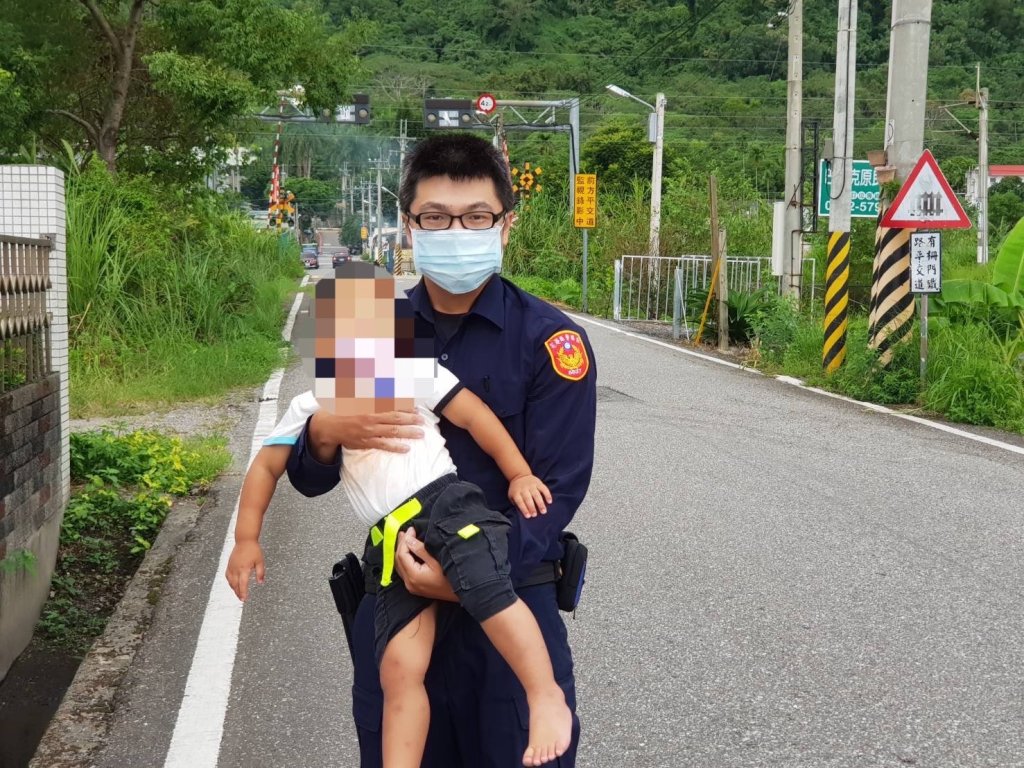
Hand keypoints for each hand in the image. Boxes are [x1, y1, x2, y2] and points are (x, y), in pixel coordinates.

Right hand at [225, 540, 264, 601]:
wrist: (244, 540)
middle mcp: (236, 569)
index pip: (243, 584)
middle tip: (241, 599)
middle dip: (238, 593)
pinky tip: (232, 584)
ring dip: (233, 588)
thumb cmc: (253, 549)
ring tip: (237, 593)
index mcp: (244, 568)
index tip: (244, 599)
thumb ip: (260, 572)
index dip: (243, 592)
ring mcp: (231, 567)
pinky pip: (227, 576)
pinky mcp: (229, 564)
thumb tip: (261, 582)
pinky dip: (230, 582)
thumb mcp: (260, 561)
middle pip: (235, 584)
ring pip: (230, 581)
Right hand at [310, 409, 424, 455]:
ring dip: (408, 432)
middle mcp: (372, 417)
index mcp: (371, 406)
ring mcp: (370, 431)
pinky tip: (406, 448)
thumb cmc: (347, 412)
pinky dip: (395, 447)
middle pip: (396, 418)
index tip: (416, 407)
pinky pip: (384, 445)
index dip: (406, 406)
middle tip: (423, 420)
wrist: (332, 426)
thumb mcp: (359, 401)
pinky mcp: (367, 442)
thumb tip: (390, 394)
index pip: (392, 405)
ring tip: (420, 434)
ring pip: (393, 431)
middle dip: (411, 419)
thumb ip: (374, 398)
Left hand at [394, 529, 455, 601]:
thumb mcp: (436, 560)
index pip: (402, 554)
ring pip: (400, 566)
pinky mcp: (415, 587)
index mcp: (414, 575)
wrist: (460, 592)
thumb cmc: (450, 578)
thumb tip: (409, 539)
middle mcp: (409, 583)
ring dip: (402, 552)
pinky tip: (408, 552)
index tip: (411, 530)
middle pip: (398, 560)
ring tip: (405, 539)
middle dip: (401, 545)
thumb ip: (420, 549)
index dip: (405, 540)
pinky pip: (404, 571)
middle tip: (406, 532)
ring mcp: (411, 586)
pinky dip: (404, 560)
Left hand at [508, 474, 552, 517]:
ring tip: (544, 511)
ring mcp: (532, 485)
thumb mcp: (512, 496)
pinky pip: (544, 489)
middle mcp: (524, 488)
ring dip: (540, 503)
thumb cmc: (516, 490)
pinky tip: (549, 501)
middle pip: (528, 499)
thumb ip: (515, 503)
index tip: (528, 516)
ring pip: (537, 494)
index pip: (520, 502)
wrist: (520, 476)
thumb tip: (522, 513)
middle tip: (535, 515)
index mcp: (516, 492)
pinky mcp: (538, 483)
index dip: (524, 509)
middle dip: (532, 507)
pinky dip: (547, 495)